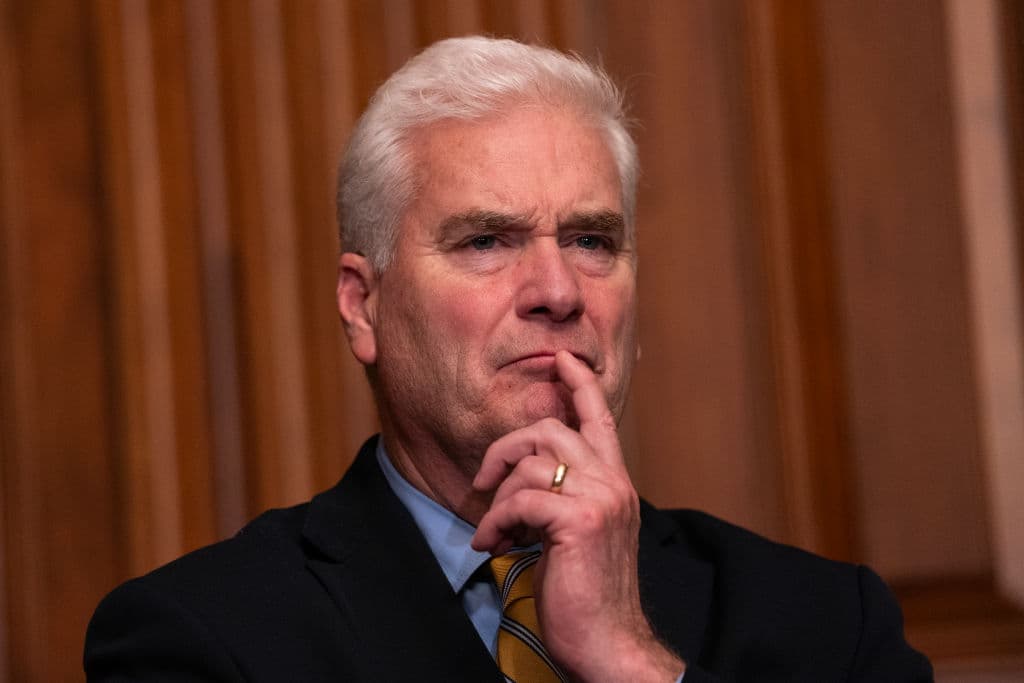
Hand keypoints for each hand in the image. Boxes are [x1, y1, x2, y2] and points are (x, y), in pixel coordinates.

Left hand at [471, 351, 683, 681]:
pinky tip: (493, 544)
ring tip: (494, 530)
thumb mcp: (580, 534)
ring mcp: (599, 498)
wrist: (609, 641)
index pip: (600, 418)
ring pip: (532, 461)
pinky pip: (520, 500)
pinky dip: (496, 521)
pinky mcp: (578, 520)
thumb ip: (564, 499)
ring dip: (498, 497)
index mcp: (614, 482)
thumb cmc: (588, 593)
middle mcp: (612, 482)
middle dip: (505, 448)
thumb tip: (522, 485)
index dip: (578, 385)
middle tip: (483, 481)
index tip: (561, 361)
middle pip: (550, 429)